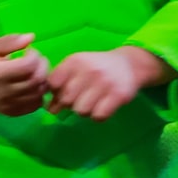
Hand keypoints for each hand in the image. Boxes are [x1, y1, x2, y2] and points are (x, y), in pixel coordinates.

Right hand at [0, 33, 51, 115]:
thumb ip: (10, 41)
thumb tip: (31, 37)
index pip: (28, 66)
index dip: (34, 55)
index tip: (29, 51)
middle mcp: (3, 93)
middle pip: (36, 80)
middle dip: (42, 66)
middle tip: (37, 60)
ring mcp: (8, 105)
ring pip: (39, 93)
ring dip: (43, 80)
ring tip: (35, 71)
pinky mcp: (12, 113)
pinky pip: (35, 105)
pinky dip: (38, 93)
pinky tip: (31, 85)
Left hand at [47, 45, 167, 120]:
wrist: (128, 64)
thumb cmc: (96, 68)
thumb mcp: (77, 68)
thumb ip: (60, 84)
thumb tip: (49, 108)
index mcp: (75, 61)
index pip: (53, 84)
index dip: (55, 92)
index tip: (63, 92)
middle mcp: (89, 70)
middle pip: (67, 100)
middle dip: (70, 104)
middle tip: (79, 99)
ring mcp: (105, 83)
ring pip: (81, 111)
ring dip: (84, 111)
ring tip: (92, 102)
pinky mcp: (118, 95)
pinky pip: (98, 116)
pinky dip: (98, 116)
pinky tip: (102, 106)